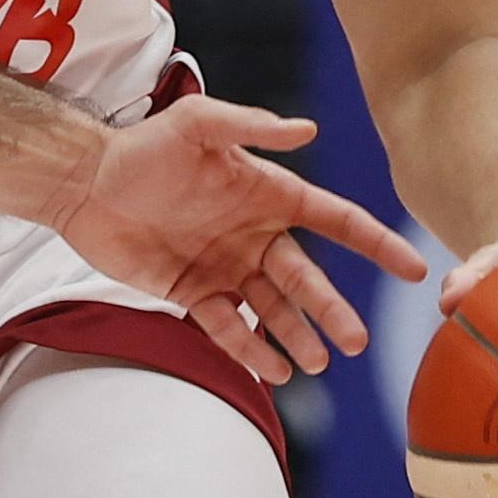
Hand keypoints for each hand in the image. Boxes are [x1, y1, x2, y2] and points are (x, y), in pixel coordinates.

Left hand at [56, 98, 428, 385]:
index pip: (336, 221)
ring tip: (316, 364)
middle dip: (331, 310)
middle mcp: (254, 235)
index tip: (413, 269)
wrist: (83, 184)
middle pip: (305, 279)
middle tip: (355, 342)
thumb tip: (309, 129)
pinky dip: (249, 350)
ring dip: (295, 337)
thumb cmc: (142, 148)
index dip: (376, 243)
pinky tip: (272, 372)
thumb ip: (252, 127)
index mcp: (269, 194)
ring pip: (271, 310)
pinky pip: (226, 328)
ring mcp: (225, 268)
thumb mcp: (197, 124)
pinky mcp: (190, 293)